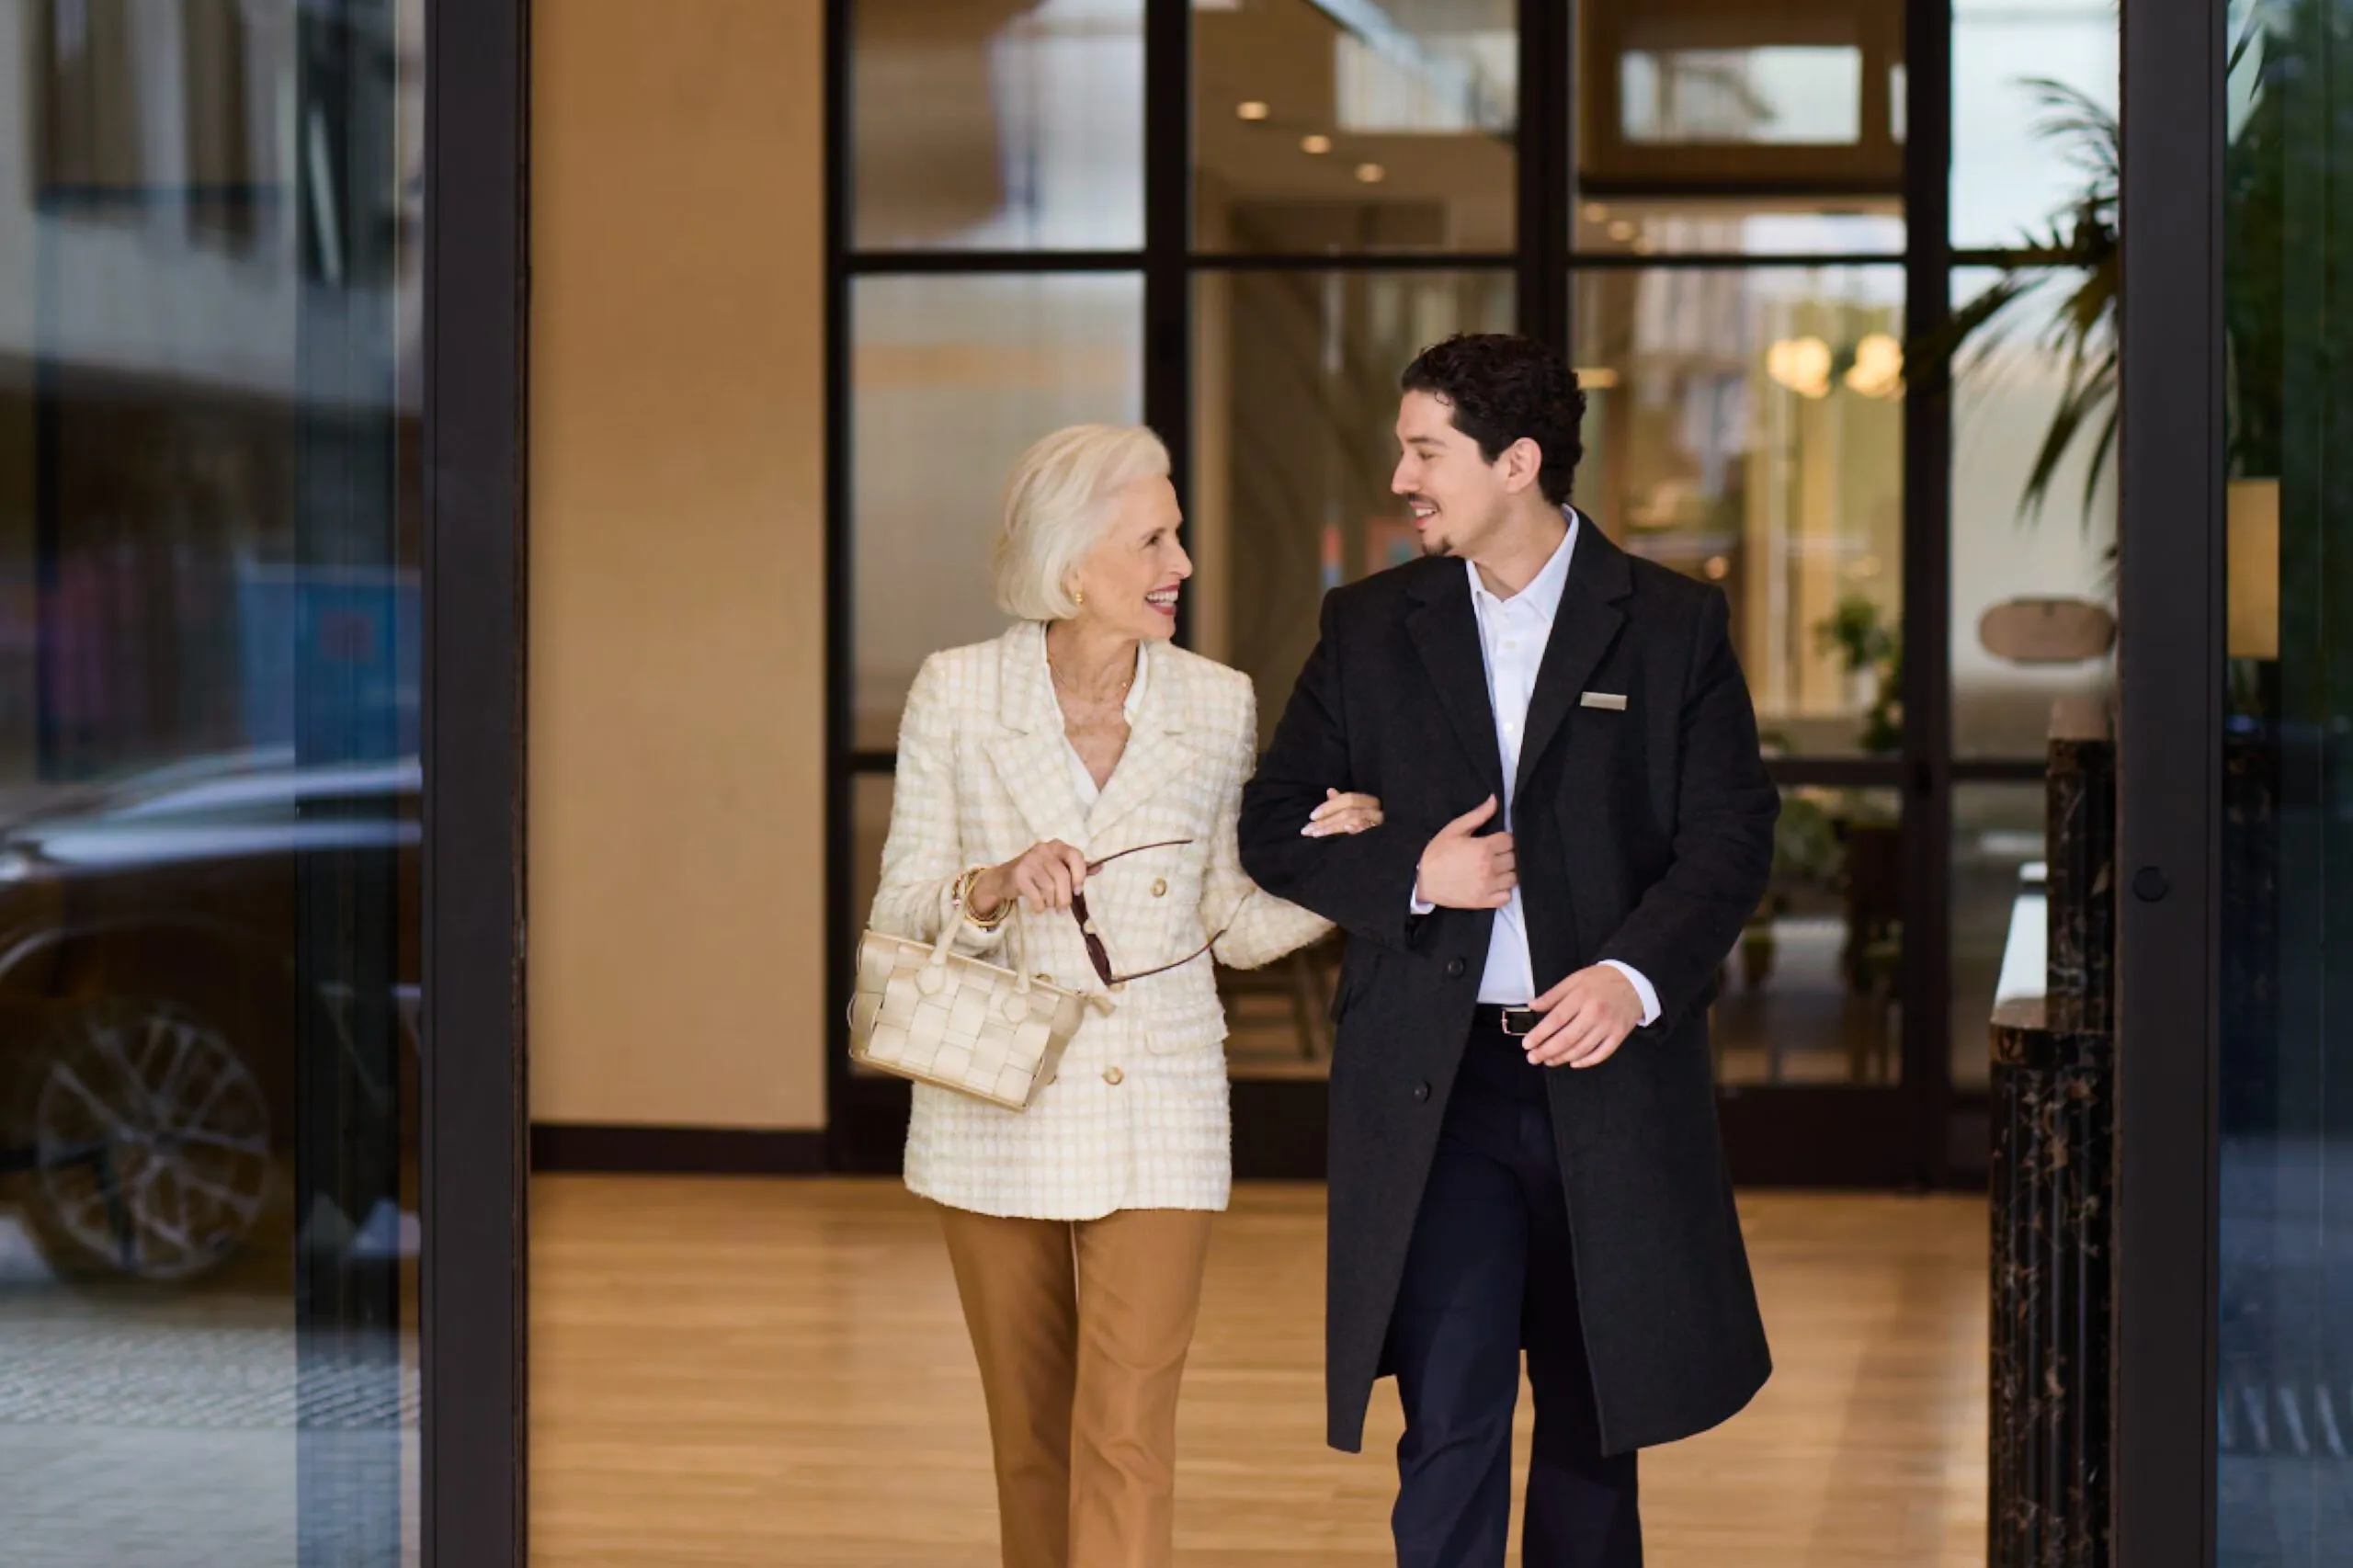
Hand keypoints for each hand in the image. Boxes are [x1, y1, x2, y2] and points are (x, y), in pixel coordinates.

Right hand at [974, 840, 1089, 914]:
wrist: (1005, 878)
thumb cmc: (1037, 873)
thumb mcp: (1057, 866)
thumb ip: (1078, 867)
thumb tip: (1101, 866)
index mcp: (1057, 845)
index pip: (1076, 856)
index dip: (1080, 875)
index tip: (1078, 891)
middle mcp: (1044, 849)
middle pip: (1062, 876)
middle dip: (1065, 897)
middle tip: (1062, 908)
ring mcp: (1030, 860)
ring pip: (1050, 888)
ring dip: (1051, 902)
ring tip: (1047, 903)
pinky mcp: (1019, 874)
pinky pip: (1037, 897)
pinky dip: (1039, 906)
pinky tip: (1038, 906)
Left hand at [1303, 788, 1384, 837]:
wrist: (1398, 837)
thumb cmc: (1374, 820)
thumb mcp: (1358, 810)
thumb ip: (1343, 802)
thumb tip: (1329, 791)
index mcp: (1368, 801)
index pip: (1347, 799)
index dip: (1328, 806)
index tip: (1311, 817)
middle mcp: (1376, 808)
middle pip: (1348, 810)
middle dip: (1326, 820)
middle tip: (1307, 830)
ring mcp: (1380, 821)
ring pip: (1354, 819)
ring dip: (1334, 827)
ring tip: (1317, 833)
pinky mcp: (1383, 833)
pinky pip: (1370, 829)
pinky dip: (1359, 828)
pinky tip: (1348, 829)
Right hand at [1414, 796, 1514, 909]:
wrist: (1420, 879)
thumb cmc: (1436, 853)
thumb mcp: (1454, 829)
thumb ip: (1477, 815)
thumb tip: (1495, 800)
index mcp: (1483, 848)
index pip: (1510, 841)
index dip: (1505, 839)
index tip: (1498, 840)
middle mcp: (1489, 868)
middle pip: (1514, 859)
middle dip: (1507, 854)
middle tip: (1496, 854)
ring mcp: (1487, 886)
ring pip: (1513, 878)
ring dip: (1508, 872)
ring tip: (1497, 869)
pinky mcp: (1483, 901)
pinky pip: (1506, 897)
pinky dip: (1504, 891)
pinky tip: (1495, 884)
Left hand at [1521, 965, 1643, 1069]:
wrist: (1634, 980)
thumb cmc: (1600, 980)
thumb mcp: (1574, 979)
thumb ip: (1553, 994)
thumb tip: (1532, 1006)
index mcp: (1581, 997)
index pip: (1556, 1020)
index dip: (1540, 1034)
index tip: (1527, 1044)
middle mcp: (1594, 1013)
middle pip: (1567, 1038)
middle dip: (1547, 1051)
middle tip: (1532, 1058)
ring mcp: (1608, 1026)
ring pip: (1582, 1049)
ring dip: (1563, 1058)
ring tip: (1548, 1061)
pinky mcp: (1619, 1035)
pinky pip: (1602, 1054)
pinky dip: (1587, 1061)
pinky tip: (1574, 1063)